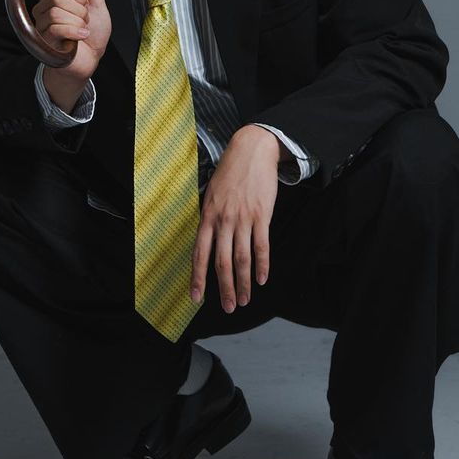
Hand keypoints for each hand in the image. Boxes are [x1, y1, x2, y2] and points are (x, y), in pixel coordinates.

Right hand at [33, 0, 111, 82]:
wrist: (92, 57)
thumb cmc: (93, 31)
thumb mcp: (96, 1)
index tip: (86, 5)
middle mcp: (43, 8)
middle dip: (79, 8)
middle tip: (85, 19)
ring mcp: (41, 25)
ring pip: (55, 12)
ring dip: (77, 21)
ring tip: (82, 28)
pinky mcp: (44, 41)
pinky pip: (56, 28)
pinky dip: (75, 31)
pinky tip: (82, 35)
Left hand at [191, 125, 280, 312]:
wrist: (251, 150)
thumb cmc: (230, 173)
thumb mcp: (211, 194)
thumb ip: (209, 219)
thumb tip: (206, 243)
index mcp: (207, 216)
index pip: (200, 253)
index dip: (198, 278)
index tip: (196, 298)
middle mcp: (223, 220)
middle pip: (221, 262)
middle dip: (224, 288)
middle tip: (228, 307)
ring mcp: (243, 218)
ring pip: (241, 258)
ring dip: (243, 283)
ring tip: (245, 300)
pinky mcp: (261, 215)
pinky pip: (262, 245)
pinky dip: (262, 265)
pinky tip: (262, 279)